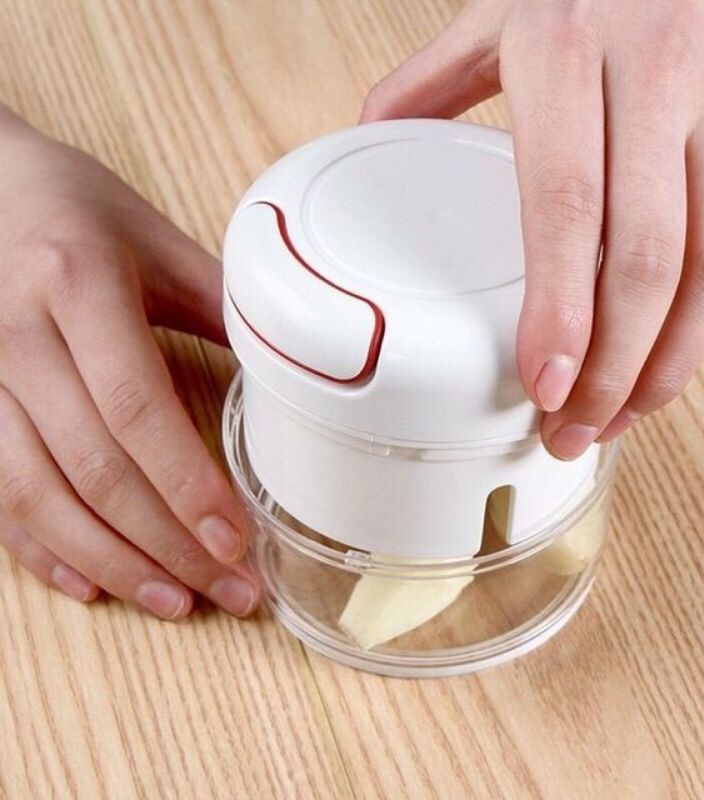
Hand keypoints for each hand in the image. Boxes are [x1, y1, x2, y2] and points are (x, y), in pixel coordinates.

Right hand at [0, 108, 259, 617]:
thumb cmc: (76, 211)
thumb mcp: (155, 240)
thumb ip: (223, 304)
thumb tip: (288, 364)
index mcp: (77, 285)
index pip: (135, 406)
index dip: (186, 483)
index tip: (234, 540)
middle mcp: (17, 337)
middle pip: (96, 466)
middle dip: (167, 542)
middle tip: (230, 589)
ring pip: (40, 495)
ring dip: (113, 561)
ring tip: (177, 602)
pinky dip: (45, 548)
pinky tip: (93, 583)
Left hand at [362, 0, 703, 457]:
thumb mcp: (503, 10)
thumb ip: (433, 80)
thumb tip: (372, 135)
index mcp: (568, 56)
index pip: (567, 210)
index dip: (561, 311)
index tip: (545, 385)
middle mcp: (654, 81)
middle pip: (647, 259)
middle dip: (615, 366)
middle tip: (574, 427)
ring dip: (669, 361)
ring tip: (622, 417)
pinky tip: (666, 358)